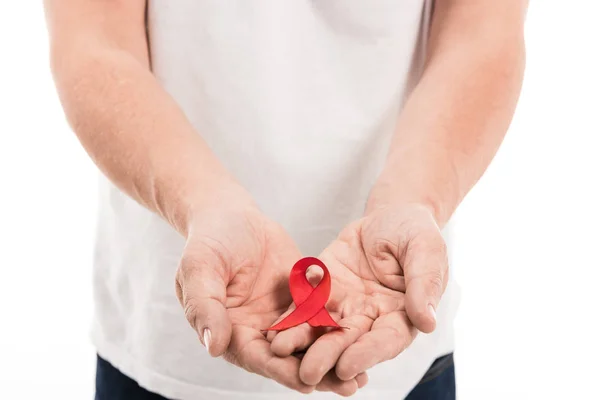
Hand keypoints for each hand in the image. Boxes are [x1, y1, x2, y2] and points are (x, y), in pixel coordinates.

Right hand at [174, 183, 364, 393]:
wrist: (231, 214)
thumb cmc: (208, 241)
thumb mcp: (200, 269)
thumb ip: (206, 306)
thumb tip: (214, 346)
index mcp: (231, 331)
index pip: (258, 358)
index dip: (281, 371)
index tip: (307, 383)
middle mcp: (258, 330)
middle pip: (289, 358)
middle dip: (318, 372)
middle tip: (349, 387)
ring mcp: (281, 315)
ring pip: (310, 341)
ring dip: (334, 356)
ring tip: (364, 374)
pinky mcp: (301, 298)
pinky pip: (321, 313)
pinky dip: (340, 326)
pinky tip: (366, 334)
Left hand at [269, 204, 448, 385]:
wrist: (390, 217)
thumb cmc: (415, 233)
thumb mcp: (426, 250)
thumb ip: (424, 283)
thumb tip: (427, 322)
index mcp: (401, 315)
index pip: (386, 340)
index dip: (367, 354)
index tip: (347, 367)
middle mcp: (371, 317)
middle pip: (348, 341)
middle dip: (327, 356)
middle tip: (308, 373)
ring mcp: (345, 305)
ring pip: (322, 327)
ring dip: (302, 340)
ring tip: (280, 349)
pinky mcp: (324, 290)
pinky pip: (306, 304)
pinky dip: (290, 316)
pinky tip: (273, 326)